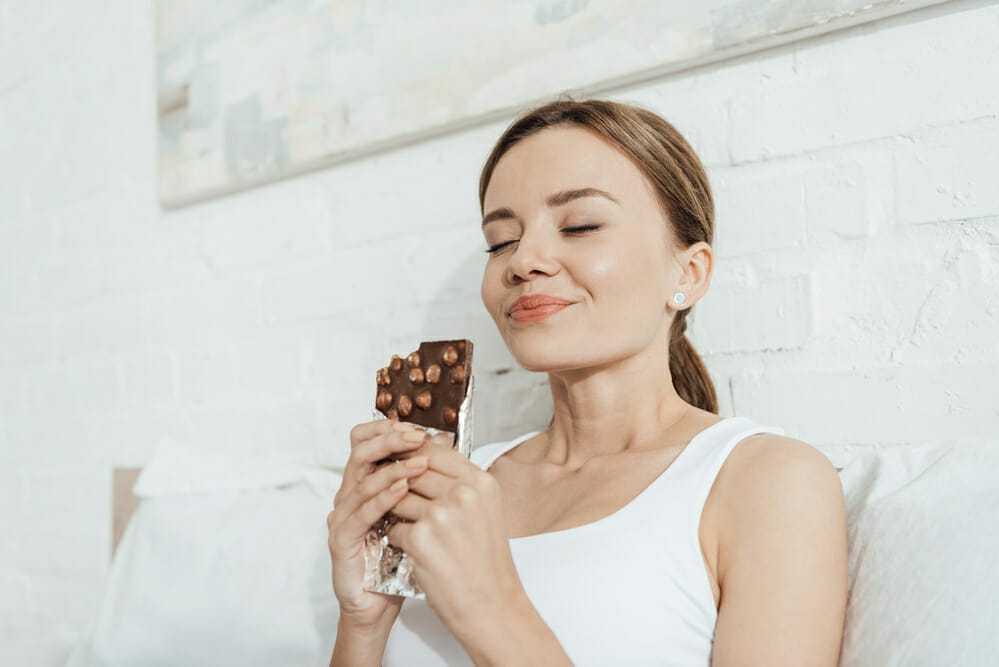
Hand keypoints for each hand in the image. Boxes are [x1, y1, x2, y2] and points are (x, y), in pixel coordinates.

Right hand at [327, 419, 430, 628]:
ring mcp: (342, 517)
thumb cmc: (399, 558)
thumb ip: (421, 482)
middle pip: (361, 453)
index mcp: (365, 484)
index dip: (388, 430)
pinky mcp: (341, 540)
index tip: (419, 426)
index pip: (367, 443)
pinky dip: (382, 499)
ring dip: (393, 469)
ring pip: (362, 481)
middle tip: (418, 437)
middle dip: (390, 440)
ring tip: (420, 463)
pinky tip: (402, 491)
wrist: (380, 604)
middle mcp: (349, 495)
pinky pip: (360, 514)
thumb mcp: (416, 514)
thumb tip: (443, 445)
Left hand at [387, 436, 526, 635]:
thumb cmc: (487, 564)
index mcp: (480, 483)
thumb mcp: (485, 511)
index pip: (435, 450)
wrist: (492, 607)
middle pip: (413, 471)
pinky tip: (413, 551)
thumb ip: (460, 484)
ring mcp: (441, 515)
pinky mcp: (421, 539)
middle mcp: (463, 494)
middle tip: (391, 492)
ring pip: (398, 498)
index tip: (401, 461)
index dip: (413, 454)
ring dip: (397, 512)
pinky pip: (393, 529)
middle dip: (399, 482)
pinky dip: (397, 539)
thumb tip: (427, 460)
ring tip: (409, 527)